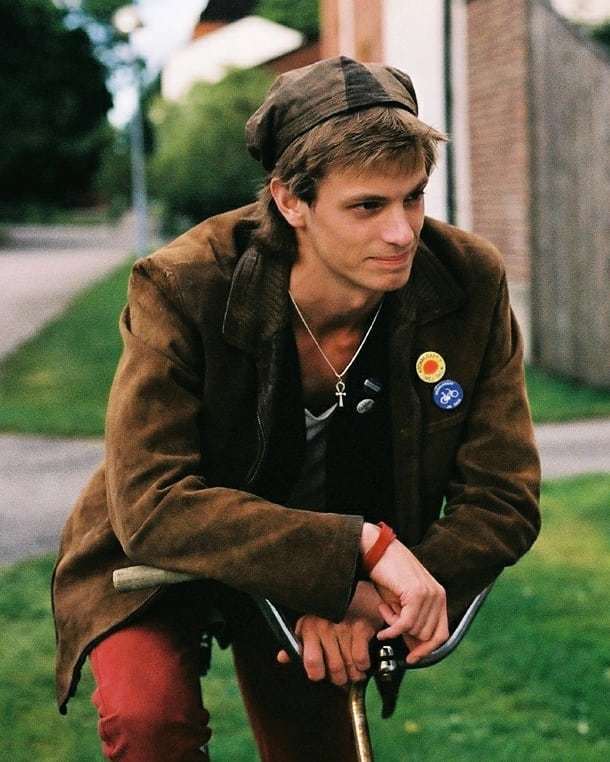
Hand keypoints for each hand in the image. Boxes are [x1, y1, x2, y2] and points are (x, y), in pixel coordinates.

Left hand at [277, 581, 382, 684]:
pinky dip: (363, 665)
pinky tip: (362, 662)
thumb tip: (282, 658)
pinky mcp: (360, 627)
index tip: (323, 675)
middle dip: (340, 679)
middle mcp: (324, 627)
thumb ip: (298, 643)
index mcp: (308, 627)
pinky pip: (360, 659)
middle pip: (333, 668)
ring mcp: (343, 627)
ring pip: (348, 666)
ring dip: (353, 675)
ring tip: (354, 672)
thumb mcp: (310, 624)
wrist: (357, 593)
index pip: (310, 662)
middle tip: (343, 677)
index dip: (318, 674)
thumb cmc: (332, 612)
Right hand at [361, 523, 448, 663]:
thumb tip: (416, 648)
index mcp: (439, 596)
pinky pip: (405, 625)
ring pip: (414, 630)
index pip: (442, 634)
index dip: (427, 650)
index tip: (412, 658)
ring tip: (384, 608)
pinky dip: (391, 631)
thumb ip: (412, 622)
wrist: (375, 549)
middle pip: (426, 635)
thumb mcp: (402, 602)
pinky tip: (382, 631)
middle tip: (388, 617)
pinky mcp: (416, 593)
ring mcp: (429, 593)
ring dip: (395, 626)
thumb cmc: (387, 574)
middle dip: (405, 634)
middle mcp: (438, 595)